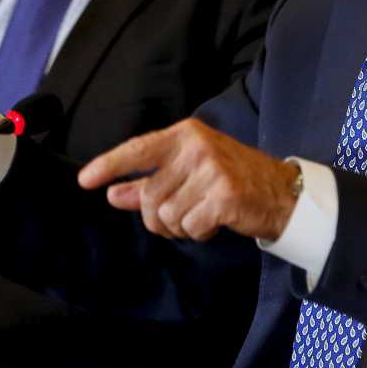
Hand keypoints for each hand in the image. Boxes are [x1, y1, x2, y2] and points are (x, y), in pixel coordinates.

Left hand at [79, 118, 299, 241]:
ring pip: (167, 214)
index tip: (84, 181)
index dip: (109, 165)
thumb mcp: (188, 174)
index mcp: (185, 135)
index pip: (138, 149)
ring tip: (202, 214)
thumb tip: (111, 194)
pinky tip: (216, 221)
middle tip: (180, 217)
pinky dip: (199, 232)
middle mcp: (197, 147)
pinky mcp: (224, 195)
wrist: (281, 193)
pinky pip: (190, 227)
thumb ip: (147, 183)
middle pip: (149, 195)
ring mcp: (212, 169)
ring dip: (180, 226)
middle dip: (158, 217)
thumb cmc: (231, 180)